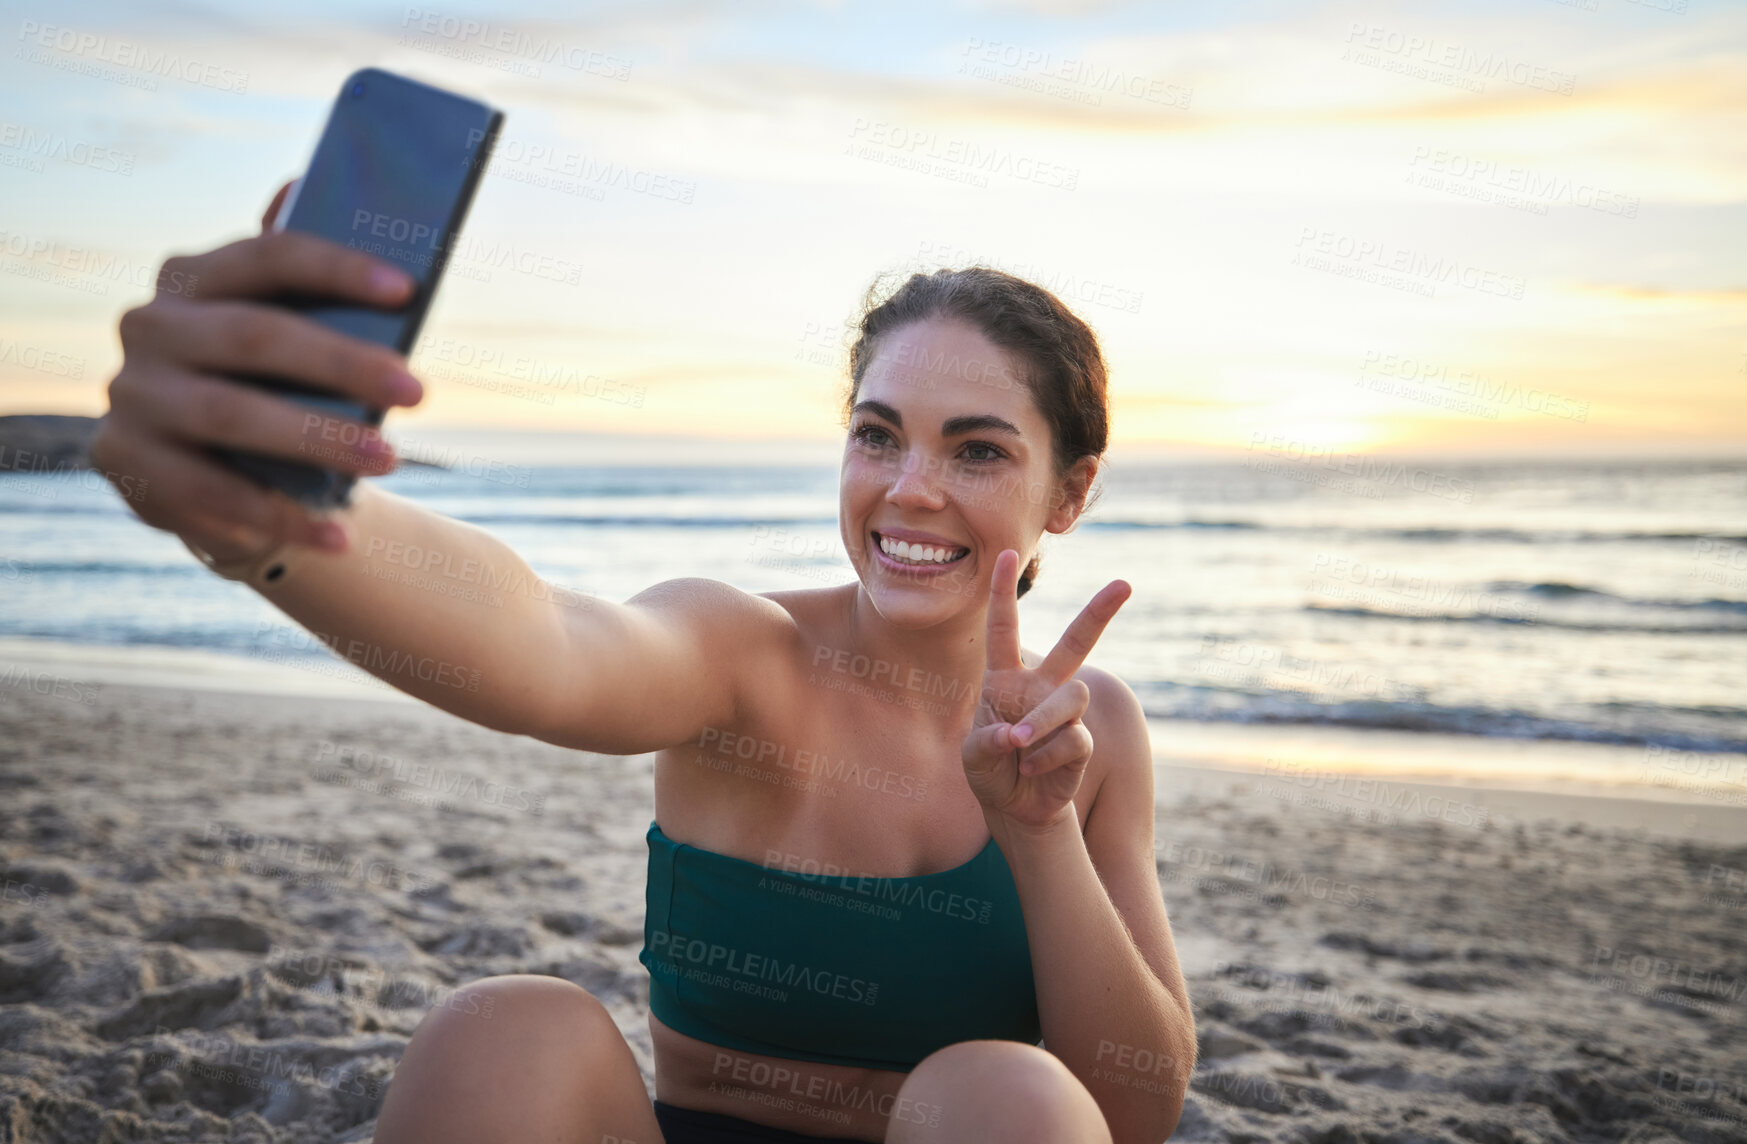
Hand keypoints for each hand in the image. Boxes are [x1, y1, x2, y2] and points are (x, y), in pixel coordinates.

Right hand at [89, 180, 423, 562]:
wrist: (211, 465)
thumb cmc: (270, 383)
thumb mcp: (286, 330)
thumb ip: (308, 281)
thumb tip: (308, 183)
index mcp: (192, 277)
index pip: (268, 256)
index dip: (337, 268)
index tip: (407, 291)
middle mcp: (150, 327)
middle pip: (253, 335)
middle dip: (341, 363)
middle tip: (417, 390)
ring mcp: (132, 394)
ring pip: (229, 414)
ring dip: (316, 439)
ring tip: (389, 460)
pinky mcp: (124, 460)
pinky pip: (208, 492)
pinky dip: (280, 517)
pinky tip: (339, 536)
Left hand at [960, 548, 1131, 836]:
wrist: (1015, 809)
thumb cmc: (990, 773)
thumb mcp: (972, 758)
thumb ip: (986, 742)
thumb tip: (1017, 733)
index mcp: (1006, 680)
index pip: (1004, 629)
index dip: (1001, 592)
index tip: (1006, 553)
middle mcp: (1040, 688)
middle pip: (1075, 643)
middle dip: (1099, 613)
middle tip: (1125, 584)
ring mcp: (1063, 714)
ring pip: (1068, 698)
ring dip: (1040, 723)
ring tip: (1018, 746)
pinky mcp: (1081, 742)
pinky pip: (1072, 738)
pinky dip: (1047, 757)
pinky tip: (1032, 769)